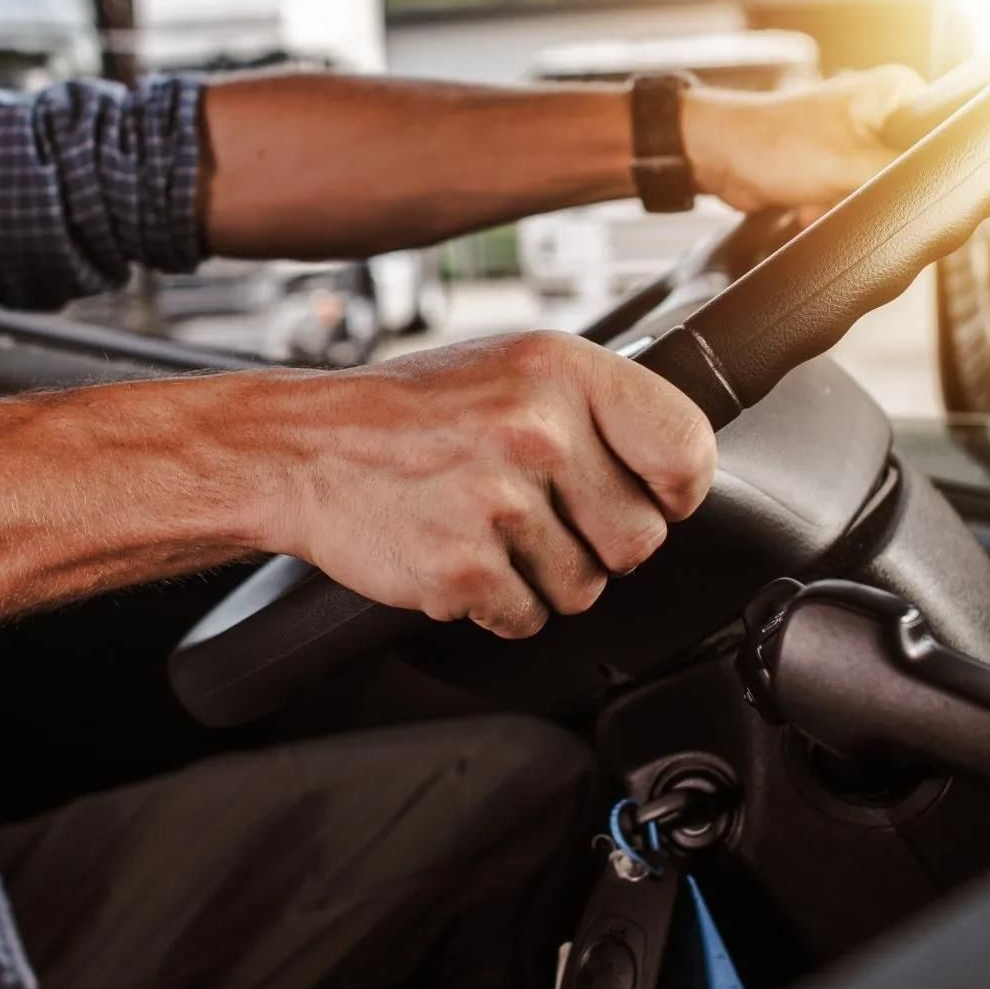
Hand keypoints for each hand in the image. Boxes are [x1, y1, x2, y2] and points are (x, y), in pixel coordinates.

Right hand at [259, 331, 715, 637]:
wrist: (304, 448)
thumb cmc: (418, 412)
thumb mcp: (518, 370)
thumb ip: (601, 410)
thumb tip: (680, 470)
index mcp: (563, 369)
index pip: (685, 447)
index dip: (677, 488)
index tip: (656, 497)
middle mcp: (536, 430)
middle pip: (640, 538)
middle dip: (602, 544)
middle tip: (547, 518)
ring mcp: (498, 501)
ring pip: (585, 587)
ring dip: (545, 577)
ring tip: (493, 530)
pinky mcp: (461, 566)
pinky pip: (527, 618)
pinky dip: (499, 604)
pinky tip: (464, 557)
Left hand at [684, 65, 926, 217]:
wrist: (720, 156)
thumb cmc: (777, 147)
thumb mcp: (853, 167)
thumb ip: (904, 176)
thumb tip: (943, 187)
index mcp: (894, 89)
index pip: (941, 131)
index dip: (928, 166)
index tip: (902, 185)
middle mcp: (880, 106)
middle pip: (907, 164)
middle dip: (876, 190)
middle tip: (849, 193)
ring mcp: (857, 133)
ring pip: (879, 184)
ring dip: (849, 201)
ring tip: (820, 197)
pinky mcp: (836, 158)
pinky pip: (852, 191)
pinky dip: (832, 203)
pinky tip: (807, 204)